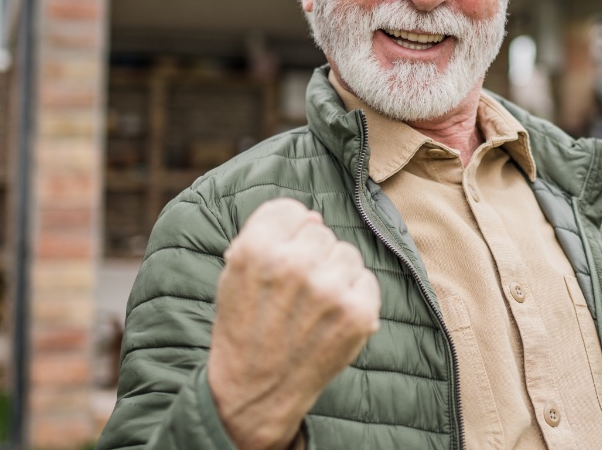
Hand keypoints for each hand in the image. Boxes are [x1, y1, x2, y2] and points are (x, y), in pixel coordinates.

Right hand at [208, 198, 380, 448]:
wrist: (255, 391)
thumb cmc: (245, 328)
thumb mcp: (234, 275)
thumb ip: (266, 236)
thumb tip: (314, 218)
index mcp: (256, 249)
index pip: (291, 210)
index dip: (287, 233)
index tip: (281, 257)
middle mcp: (293, 263)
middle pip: (320, 232)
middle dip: (310, 256)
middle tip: (294, 293)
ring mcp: (329, 288)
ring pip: (346, 254)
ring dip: (334, 274)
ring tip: (312, 307)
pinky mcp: (358, 312)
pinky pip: (366, 280)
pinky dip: (354, 296)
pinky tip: (331, 319)